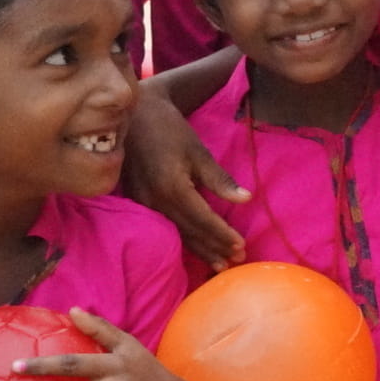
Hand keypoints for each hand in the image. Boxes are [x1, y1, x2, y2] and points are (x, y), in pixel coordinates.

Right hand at [125, 92, 249, 268]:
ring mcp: (142, 204)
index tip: (242, 246)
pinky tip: (193, 249)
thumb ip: (219, 180)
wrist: (133, 115)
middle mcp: (155, 201)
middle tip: (237, 261)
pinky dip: (181, 240)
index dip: (222, 235)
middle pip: (189, 232)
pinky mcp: (136, 202)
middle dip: (214, 248)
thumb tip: (246, 199)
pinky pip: (163, 227)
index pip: (202, 220)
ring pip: (175, 233)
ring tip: (220, 264)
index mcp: (172, 187)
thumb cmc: (169, 129)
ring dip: (199, 250)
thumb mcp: (198, 152)